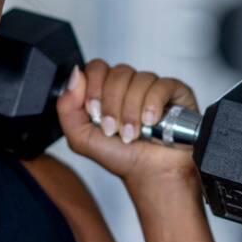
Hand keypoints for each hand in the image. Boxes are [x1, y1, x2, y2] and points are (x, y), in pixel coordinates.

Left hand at [55, 59, 200, 183]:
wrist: (151, 174)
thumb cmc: (121, 157)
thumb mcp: (81, 138)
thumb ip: (67, 108)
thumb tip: (75, 76)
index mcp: (106, 90)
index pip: (97, 68)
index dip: (94, 87)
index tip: (95, 111)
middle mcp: (129, 85)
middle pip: (118, 72)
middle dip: (113, 105)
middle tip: (114, 128)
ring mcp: (152, 86)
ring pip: (139, 79)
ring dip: (132, 111)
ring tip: (134, 133)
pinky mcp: (174, 92)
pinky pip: (162, 85)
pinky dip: (153, 104)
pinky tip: (152, 122)